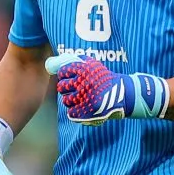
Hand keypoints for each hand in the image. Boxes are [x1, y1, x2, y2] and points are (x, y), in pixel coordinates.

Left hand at [45, 54, 168, 123]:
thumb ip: (73, 61)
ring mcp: (85, 98)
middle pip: (62, 87)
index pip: (62, 72)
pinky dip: (75, 111)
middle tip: (74, 90)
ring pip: (66, 100)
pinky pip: (71, 112)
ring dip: (71, 100)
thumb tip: (51, 63)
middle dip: (66, 89)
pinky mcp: (86, 111)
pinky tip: (83, 107)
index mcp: (83, 70)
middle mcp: (83, 83)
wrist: (122, 94)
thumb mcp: (92, 65)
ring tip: (80, 98)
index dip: (64, 75)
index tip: (70, 78)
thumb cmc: (103, 78)